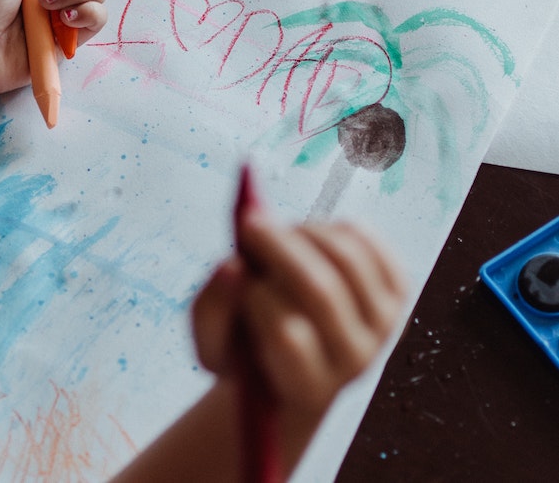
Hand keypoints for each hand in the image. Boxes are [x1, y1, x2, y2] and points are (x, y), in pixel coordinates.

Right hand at [193, 217, 405, 421]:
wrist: (304, 359)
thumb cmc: (250, 351)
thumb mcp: (214, 345)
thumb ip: (212, 310)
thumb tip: (231, 266)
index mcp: (307, 387)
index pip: (289, 336)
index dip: (259, 297)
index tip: (238, 275)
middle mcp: (355, 360)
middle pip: (321, 290)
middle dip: (278, 248)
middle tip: (249, 222)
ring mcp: (383, 325)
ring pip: (345, 258)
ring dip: (303, 232)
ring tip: (277, 233)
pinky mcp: (397, 292)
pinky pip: (368, 240)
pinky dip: (334, 225)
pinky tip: (310, 233)